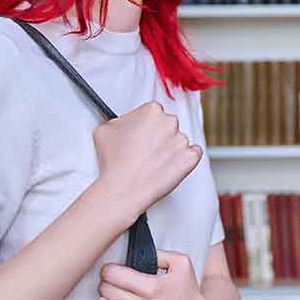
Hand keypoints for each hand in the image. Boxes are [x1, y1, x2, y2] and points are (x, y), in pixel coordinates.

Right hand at [93, 101, 202, 221]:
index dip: (145, 125)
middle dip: (159, 136)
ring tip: (153, 163)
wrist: (124, 188)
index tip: (140, 134)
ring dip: (170, 149)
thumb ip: (119, 120)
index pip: (153, 113)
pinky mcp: (190, 158)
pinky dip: (185, 159)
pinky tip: (172, 165)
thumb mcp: (105, 129)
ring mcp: (182, 140)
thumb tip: (124, 123)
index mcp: (152, 111)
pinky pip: (194, 153)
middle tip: (145, 150)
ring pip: (179, 140)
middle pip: (168, 125)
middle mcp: (170, 122)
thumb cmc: (114, 161)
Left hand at [98, 250, 202, 299]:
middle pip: (108, 291)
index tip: (109, 269)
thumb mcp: (181, 264)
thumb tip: (142, 252)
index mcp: (155, 288)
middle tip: (109, 278)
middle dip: (106, 282)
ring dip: (106, 296)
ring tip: (112, 290)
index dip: (109, 270)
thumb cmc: (186, 290)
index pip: (117, 276)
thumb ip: (161, 254)